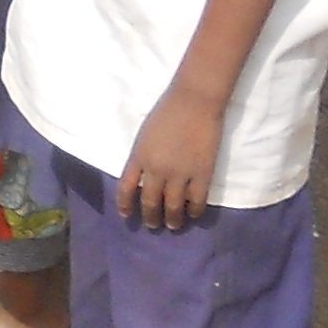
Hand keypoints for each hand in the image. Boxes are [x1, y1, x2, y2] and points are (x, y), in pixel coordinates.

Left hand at [116, 87, 226, 232]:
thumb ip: (143, 157)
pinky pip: (196, 201)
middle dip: (150, 217)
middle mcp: (156, 170)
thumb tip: (145, 177)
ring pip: (173, 207)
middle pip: (150, 202)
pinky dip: (194, 211)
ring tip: (173, 225)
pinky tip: (193, 214)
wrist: (194, 101)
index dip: (125, 204)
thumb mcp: (145, 136)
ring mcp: (180, 174)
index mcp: (139, 157)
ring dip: (172, 220)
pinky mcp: (202, 174)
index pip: (126, 188)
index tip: (126, 215)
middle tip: (153, 225)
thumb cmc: (167, 112)